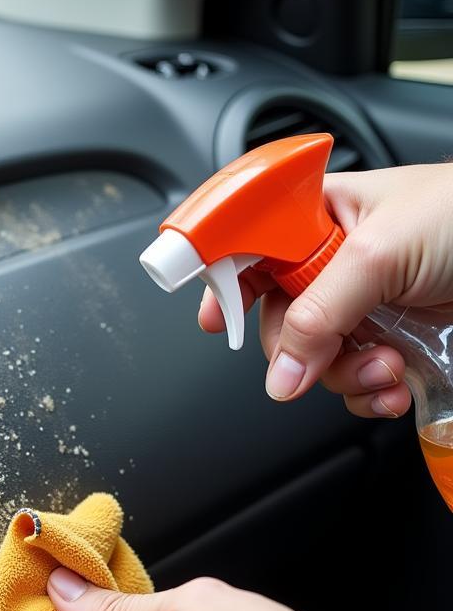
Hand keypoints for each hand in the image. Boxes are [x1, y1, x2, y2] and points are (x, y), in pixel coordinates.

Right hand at [198, 162, 452, 417]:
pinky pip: (351, 381)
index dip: (225, 283)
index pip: (250, 249)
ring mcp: (361, 306)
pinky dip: (368, 394)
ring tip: (384, 368)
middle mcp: (333, 263)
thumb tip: (279, 373)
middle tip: (326, 353)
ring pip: (312, 359)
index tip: (218, 322)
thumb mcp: (380, 253)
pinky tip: (393, 386)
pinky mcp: (391, 341)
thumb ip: (317, 312)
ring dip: (344, 376)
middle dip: (301, 349)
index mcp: (318, 216)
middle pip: (276, 320)